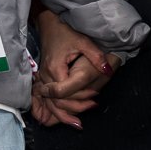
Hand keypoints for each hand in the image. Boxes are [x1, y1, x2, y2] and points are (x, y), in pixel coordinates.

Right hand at [31, 10, 115, 127]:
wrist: (50, 26)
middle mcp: (46, 76)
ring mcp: (42, 79)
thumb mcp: (83, 42)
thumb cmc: (65, 33)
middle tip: (92, 109)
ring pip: (50, 103)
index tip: (95, 99)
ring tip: (78, 124)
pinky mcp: (43, 79)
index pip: (64, 92)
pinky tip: (67, 115)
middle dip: (73, 110)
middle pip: (56, 102)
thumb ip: (96, 57)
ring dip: (63, 115)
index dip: (80, 98)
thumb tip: (108, 71)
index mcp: (55, 69)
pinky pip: (48, 98)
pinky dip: (56, 108)